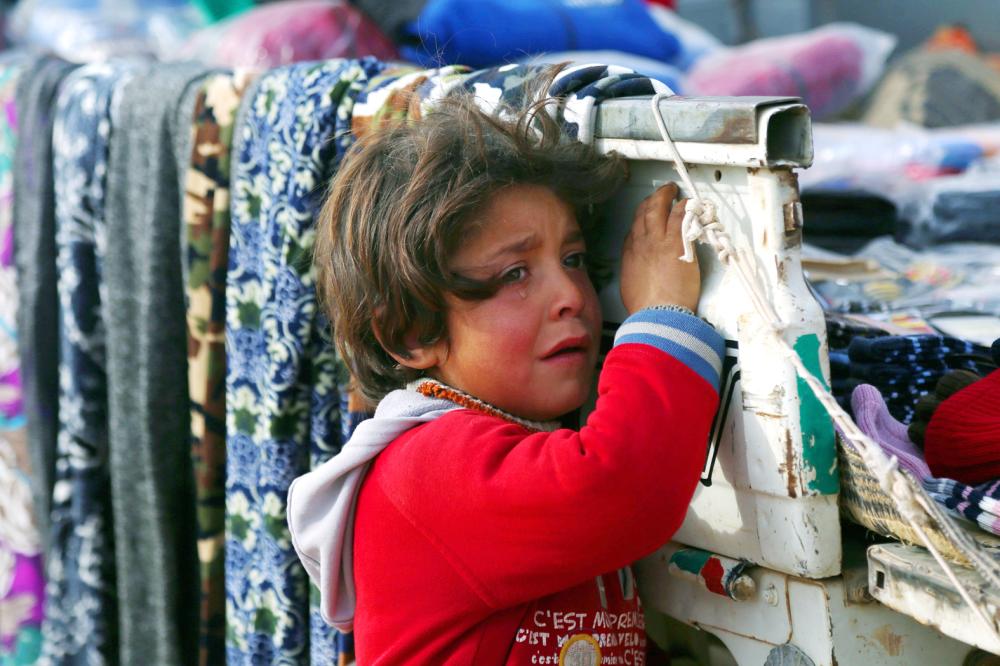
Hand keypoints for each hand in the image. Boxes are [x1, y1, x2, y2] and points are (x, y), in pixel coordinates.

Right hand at [619, 182, 700, 314]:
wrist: (657, 314)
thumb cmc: (645, 307)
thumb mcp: (631, 287)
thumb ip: (635, 273)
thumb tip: (639, 273)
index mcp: (630, 253)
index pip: (634, 228)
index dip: (642, 217)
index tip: (648, 215)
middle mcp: (642, 242)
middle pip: (644, 212)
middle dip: (652, 199)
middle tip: (661, 193)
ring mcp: (659, 240)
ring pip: (659, 208)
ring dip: (666, 196)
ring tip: (672, 191)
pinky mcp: (677, 243)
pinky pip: (680, 217)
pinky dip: (684, 206)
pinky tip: (688, 203)